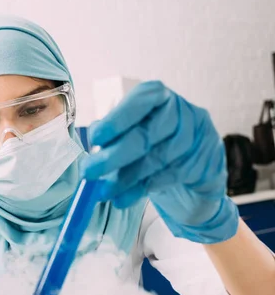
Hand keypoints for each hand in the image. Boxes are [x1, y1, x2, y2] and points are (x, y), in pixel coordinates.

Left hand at [82, 81, 238, 243]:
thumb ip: (115, 135)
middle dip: (114, 156)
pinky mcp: (206, 164)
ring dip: (125, 179)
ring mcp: (198, 138)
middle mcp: (182, 112)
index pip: (141, 100)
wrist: (195, 172)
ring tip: (103, 192)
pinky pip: (169, 177)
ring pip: (157, 159)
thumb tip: (94, 144)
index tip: (94, 138)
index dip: (117, 119)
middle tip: (88, 172)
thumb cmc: (155, 145)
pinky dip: (142, 189)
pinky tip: (124, 197)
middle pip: (147, 134)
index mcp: (159, 96)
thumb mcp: (134, 132)